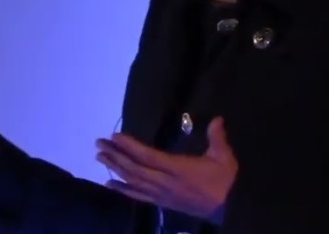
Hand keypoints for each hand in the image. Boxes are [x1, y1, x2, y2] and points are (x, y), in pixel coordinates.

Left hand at [96, 117, 236, 223]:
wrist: (229, 209)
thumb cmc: (225, 181)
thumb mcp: (224, 157)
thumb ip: (217, 137)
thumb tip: (217, 118)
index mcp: (178, 169)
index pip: (148, 156)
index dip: (130, 146)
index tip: (115, 136)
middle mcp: (165, 182)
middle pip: (134, 168)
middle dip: (115, 155)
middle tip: (99, 144)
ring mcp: (162, 194)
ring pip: (133, 181)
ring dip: (115, 168)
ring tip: (100, 157)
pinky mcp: (162, 203)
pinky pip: (138, 196)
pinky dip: (123, 189)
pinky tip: (110, 184)